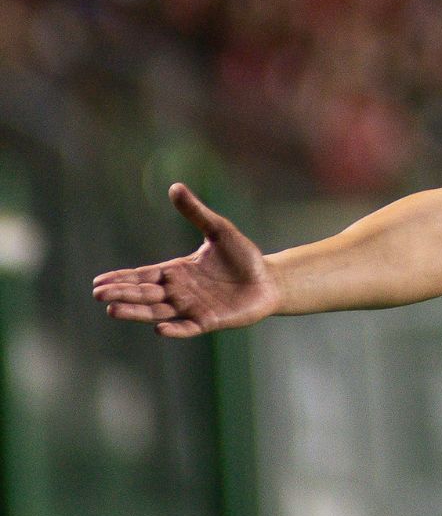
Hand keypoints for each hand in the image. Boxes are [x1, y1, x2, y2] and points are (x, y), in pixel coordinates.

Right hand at [92, 183, 280, 336]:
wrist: (270, 280)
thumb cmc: (244, 257)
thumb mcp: (219, 230)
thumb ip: (197, 212)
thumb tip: (175, 186)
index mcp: (176, 272)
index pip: (142, 276)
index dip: (121, 279)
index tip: (98, 282)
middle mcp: (179, 292)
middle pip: (144, 294)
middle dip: (122, 295)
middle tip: (99, 295)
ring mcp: (192, 308)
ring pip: (158, 312)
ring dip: (137, 312)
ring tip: (114, 311)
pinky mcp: (209, 321)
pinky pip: (188, 327)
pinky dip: (175, 329)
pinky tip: (160, 329)